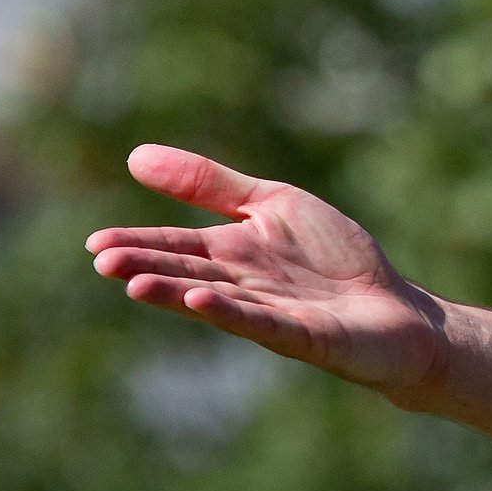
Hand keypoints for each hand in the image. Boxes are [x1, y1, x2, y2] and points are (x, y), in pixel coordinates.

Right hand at [86, 145, 449, 397]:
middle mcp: (244, 284)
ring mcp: (272, 312)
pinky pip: (264, 321)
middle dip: (147, 268)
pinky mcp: (305, 335)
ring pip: (216, 299)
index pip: (176, 245)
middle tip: (103, 262)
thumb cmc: (336, 260)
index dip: (138, 243)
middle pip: (188, 272)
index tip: (95, 244)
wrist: (397, 310)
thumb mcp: (275, 204)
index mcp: (233, 252)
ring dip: (176, 293)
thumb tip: (135, 156)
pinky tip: (203, 301)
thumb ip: (212, 186)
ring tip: (136, 285)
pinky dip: (233, 311)